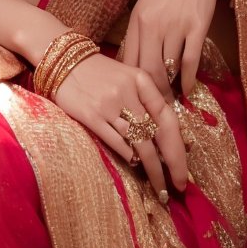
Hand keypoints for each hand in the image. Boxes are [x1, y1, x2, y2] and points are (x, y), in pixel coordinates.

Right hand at [52, 53, 187, 199]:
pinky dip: (128, 156)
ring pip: (139, 143)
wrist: (62, 60)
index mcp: (142, 81)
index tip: (183, 169)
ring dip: (151, 168)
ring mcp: (110, 105)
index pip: (168, 119)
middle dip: (170, 164)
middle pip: (157, 135)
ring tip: (159, 186)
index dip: (179, 147)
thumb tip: (167, 136)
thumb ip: (147, 101)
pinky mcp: (92, 115)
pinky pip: (117, 142)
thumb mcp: (128, 78)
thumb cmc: (99, 73)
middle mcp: (129, 92)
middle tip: (177, 187)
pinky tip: (134, 164)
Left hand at [120, 0, 231, 99]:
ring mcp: (176, 26)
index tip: (136, 97)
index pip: (129, 61)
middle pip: (147, 70)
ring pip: (168, 68)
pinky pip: (189, 61)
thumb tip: (132, 63)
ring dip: (169, 90)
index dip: (131, 84)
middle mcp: (153, 25)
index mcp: (137, 20)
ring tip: (170, 104)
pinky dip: (187, 80)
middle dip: (150, 94)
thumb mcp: (146, 5)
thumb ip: (139, 32)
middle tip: (155, 109)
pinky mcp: (197, 27)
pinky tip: (186, 90)